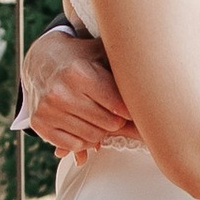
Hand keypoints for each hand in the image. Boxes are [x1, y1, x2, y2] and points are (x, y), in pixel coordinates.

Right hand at [20, 26, 136, 155]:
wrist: (41, 61)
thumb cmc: (81, 58)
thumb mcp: (103, 54)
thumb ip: (127, 70)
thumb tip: (159, 94)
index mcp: (80, 73)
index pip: (119, 107)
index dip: (131, 111)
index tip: (134, 108)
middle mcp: (61, 93)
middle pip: (109, 125)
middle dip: (117, 121)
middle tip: (115, 112)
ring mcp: (48, 110)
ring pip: (93, 138)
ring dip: (101, 132)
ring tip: (98, 116)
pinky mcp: (40, 124)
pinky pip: (74, 145)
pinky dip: (84, 141)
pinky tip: (83, 125)